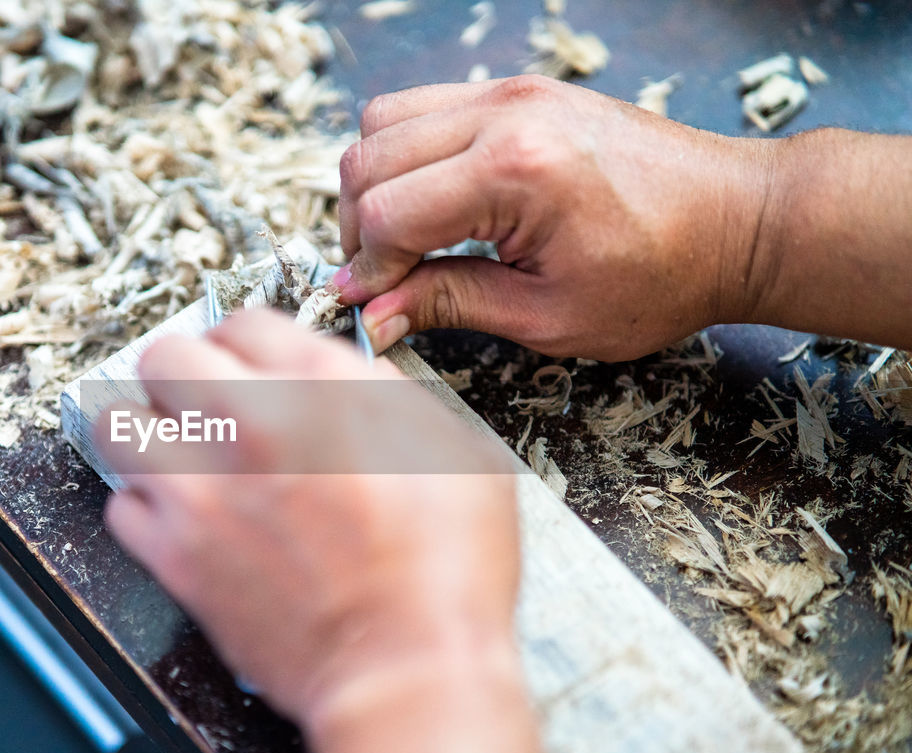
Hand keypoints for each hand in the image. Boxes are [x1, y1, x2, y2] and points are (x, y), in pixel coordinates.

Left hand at [93, 309, 519, 725]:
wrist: (408, 663)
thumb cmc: (444, 568)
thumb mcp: (454, 448)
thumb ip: (384, 397)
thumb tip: (344, 381)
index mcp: (320, 386)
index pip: (243, 321)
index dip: (247, 343)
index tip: (249, 363)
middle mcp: (250, 424)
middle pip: (164, 355)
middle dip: (183, 372)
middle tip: (203, 398)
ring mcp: (202, 490)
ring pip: (119, 422)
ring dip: (147, 431)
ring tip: (176, 450)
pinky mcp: (175, 555)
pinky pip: (122, 506)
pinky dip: (144, 506)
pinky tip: (180, 516)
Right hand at [336, 75, 780, 359]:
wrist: (737, 221)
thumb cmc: (663, 274)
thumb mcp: (547, 315)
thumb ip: (448, 305)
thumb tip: (373, 317)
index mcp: (515, 172)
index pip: (387, 215)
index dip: (367, 272)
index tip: (369, 308)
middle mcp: (506, 113)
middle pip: (369, 159)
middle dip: (358, 229)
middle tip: (384, 279)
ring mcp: (513, 92)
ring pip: (384, 121)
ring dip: (375, 184)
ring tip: (403, 240)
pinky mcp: (521, 91)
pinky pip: (425, 107)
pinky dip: (407, 155)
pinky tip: (434, 203)